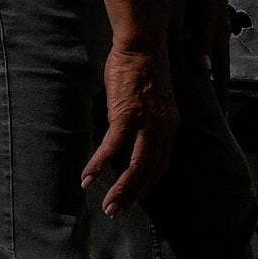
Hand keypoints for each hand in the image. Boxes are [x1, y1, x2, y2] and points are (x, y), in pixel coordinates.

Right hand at [84, 40, 189, 211]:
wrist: (142, 45)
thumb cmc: (142, 70)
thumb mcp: (150, 103)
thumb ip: (143, 125)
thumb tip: (125, 145)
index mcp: (169, 127)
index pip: (160, 166)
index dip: (146, 186)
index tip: (132, 201)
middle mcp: (162, 129)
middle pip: (149, 172)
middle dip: (132, 196)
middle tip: (117, 213)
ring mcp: (146, 123)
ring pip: (135, 167)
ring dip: (120, 190)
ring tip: (107, 207)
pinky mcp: (127, 115)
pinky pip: (112, 147)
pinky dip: (100, 165)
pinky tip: (88, 178)